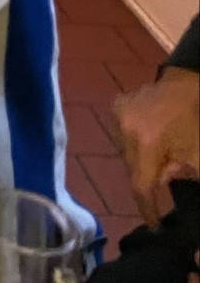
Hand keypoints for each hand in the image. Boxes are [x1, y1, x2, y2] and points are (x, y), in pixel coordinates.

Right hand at [114, 66, 199, 225]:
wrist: (188, 83)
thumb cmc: (195, 121)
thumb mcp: (196, 158)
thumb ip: (177, 177)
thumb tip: (160, 189)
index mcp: (146, 141)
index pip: (141, 184)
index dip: (147, 207)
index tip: (153, 224)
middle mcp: (124, 127)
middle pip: (132, 168)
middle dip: (148, 177)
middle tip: (168, 172)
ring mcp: (117, 113)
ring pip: (125, 152)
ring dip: (140, 160)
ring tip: (162, 152)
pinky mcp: (116, 105)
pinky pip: (122, 135)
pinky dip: (134, 142)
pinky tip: (151, 136)